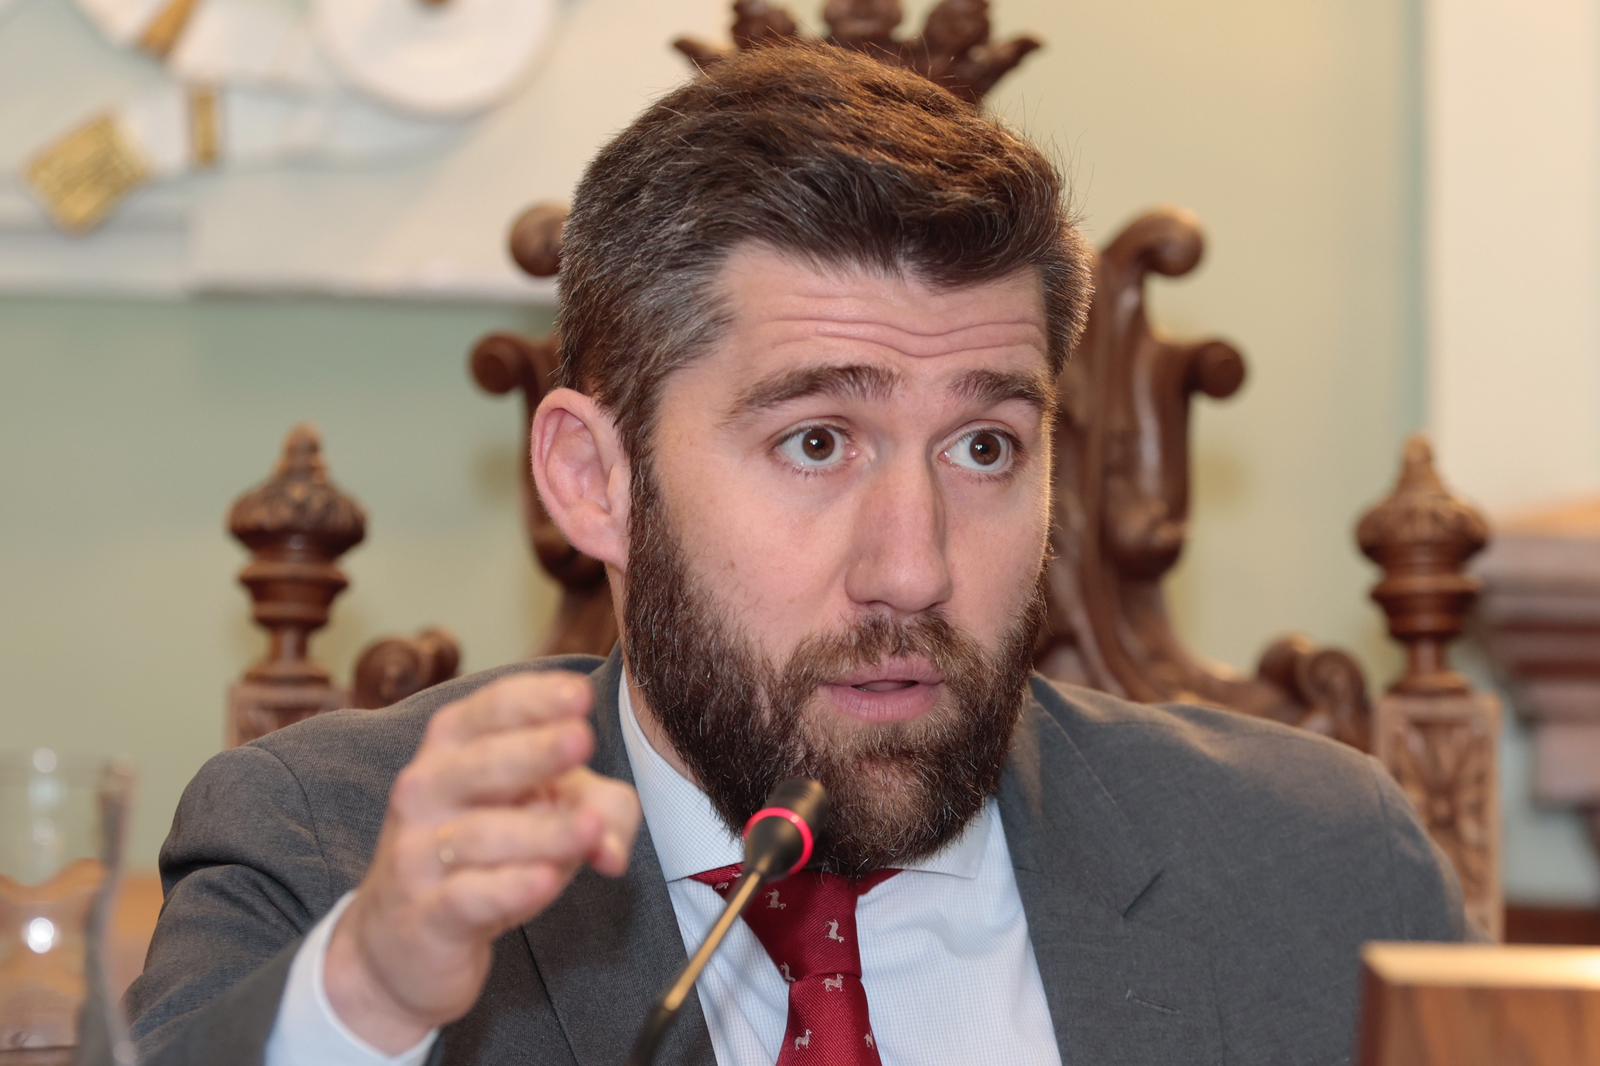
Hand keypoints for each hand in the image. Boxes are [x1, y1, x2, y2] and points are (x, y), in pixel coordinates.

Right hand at [323, 671, 640, 1052]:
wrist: (404, 942)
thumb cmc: (488, 856)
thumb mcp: (549, 817)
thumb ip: (601, 812)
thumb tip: (614, 847)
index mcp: (453, 748)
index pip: (490, 710)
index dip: (534, 700)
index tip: (580, 694)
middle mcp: (426, 791)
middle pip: (481, 764)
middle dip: (535, 751)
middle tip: (583, 740)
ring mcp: (418, 854)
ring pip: (482, 834)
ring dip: (542, 831)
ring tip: (589, 827)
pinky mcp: (426, 916)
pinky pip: (468, 896)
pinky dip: (510, 887)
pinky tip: (546, 879)